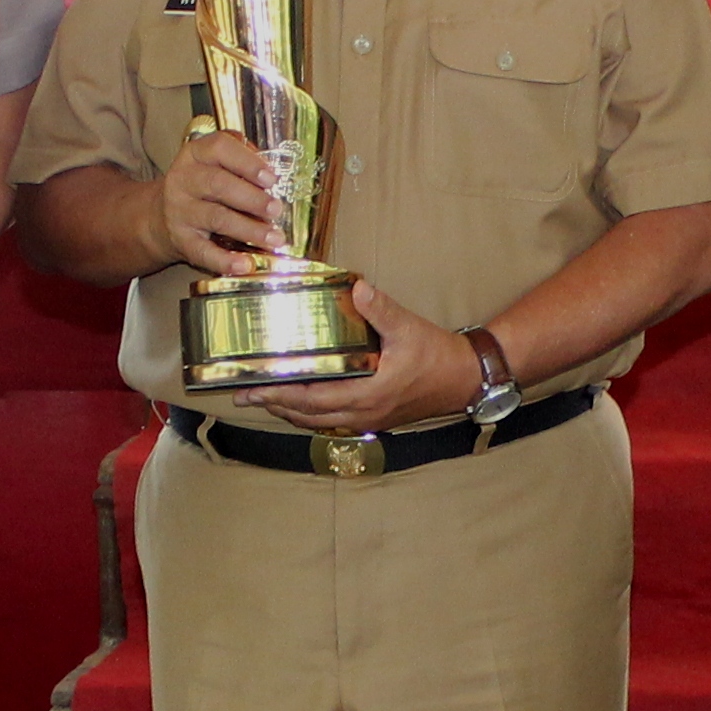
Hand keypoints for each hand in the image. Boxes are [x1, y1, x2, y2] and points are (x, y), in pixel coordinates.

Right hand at [151, 128, 286, 278]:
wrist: (160, 217)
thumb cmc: (202, 186)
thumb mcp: (215, 163)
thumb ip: (242, 159)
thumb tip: (274, 172)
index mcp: (196, 154)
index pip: (220, 148)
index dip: (248, 162)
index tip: (271, 178)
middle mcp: (184, 180)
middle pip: (218, 184)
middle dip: (252, 198)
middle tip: (276, 210)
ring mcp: (180, 211)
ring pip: (216, 218)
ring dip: (249, 228)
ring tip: (274, 237)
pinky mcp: (181, 240)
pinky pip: (203, 251)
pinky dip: (225, 260)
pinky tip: (245, 264)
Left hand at [244, 280, 484, 436]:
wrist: (465, 378)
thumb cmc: (437, 355)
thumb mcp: (408, 328)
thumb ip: (381, 309)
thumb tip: (357, 288)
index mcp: (369, 393)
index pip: (314, 399)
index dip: (282, 394)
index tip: (256, 387)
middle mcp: (364, 412)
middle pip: (309, 416)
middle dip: (275, 406)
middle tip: (245, 396)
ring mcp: (370, 419)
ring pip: (320, 423)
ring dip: (291, 413)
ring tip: (266, 401)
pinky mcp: (376, 418)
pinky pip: (334, 421)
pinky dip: (312, 415)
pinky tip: (302, 404)